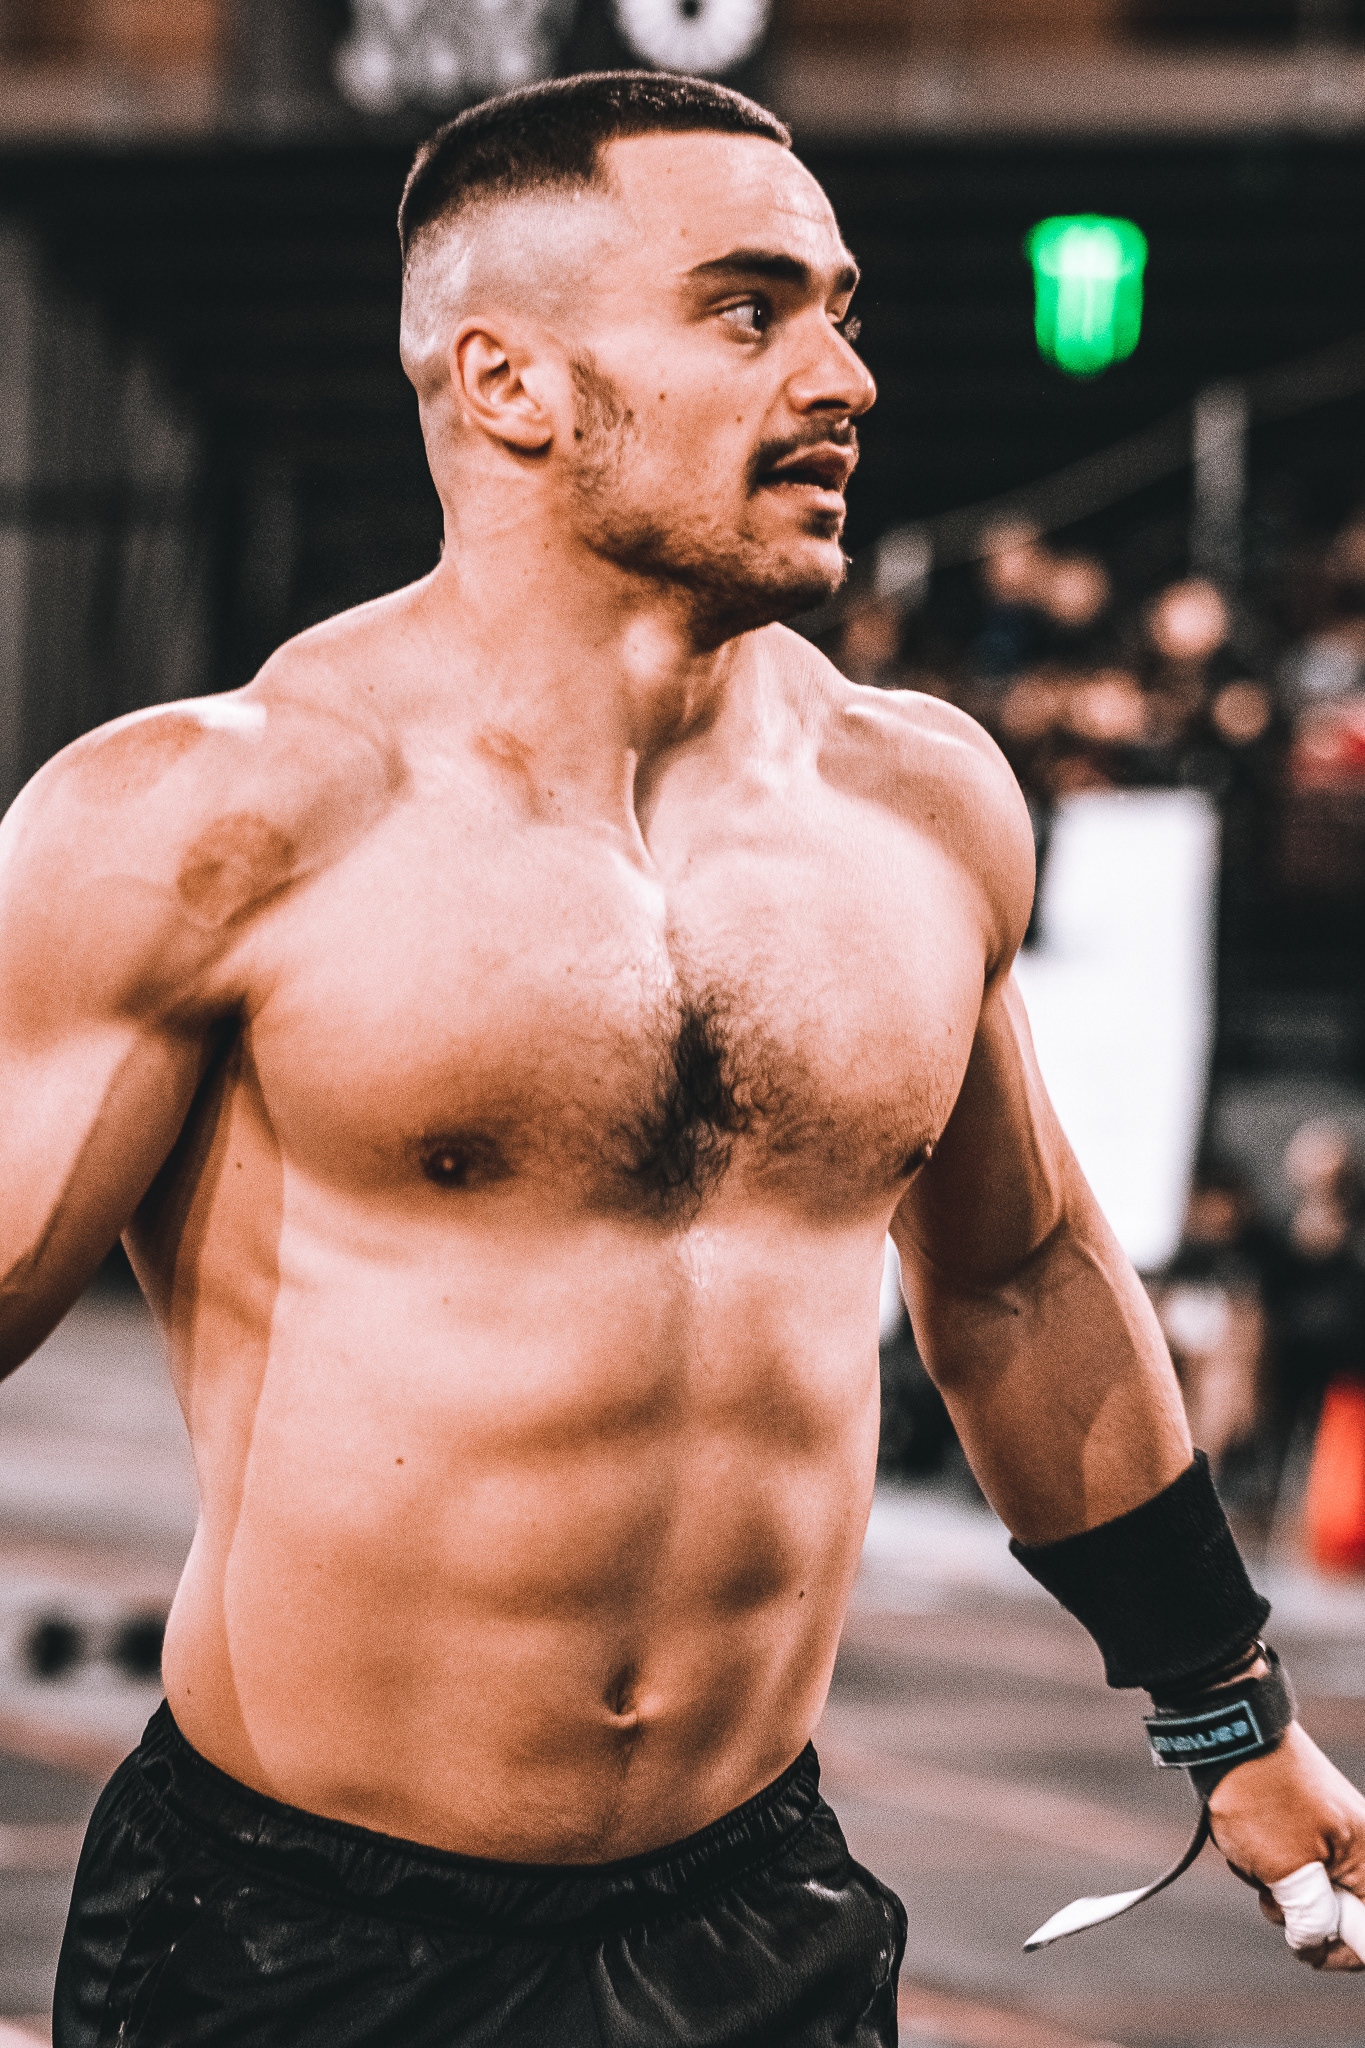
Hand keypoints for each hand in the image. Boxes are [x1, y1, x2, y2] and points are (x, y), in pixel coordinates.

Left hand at [1208, 1722, 1364, 1970]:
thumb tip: (1311, 1942)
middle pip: (1337, 1913)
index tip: (1304, 1949)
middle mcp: (1359, 1846)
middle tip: (1273, 1891)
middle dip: (1298, 1911)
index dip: (1339, 1951)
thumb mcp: (1287, 1871)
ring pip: (1307, 1891)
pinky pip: (1291, 1864)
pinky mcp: (1304, 1823)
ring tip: (1256, 1858)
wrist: (1229, 1732)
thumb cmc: (1261, 1796)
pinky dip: (1267, 1863)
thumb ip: (1311, 1918)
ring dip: (1276, 1886)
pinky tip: (1248, 1842)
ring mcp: (1330, 1833)